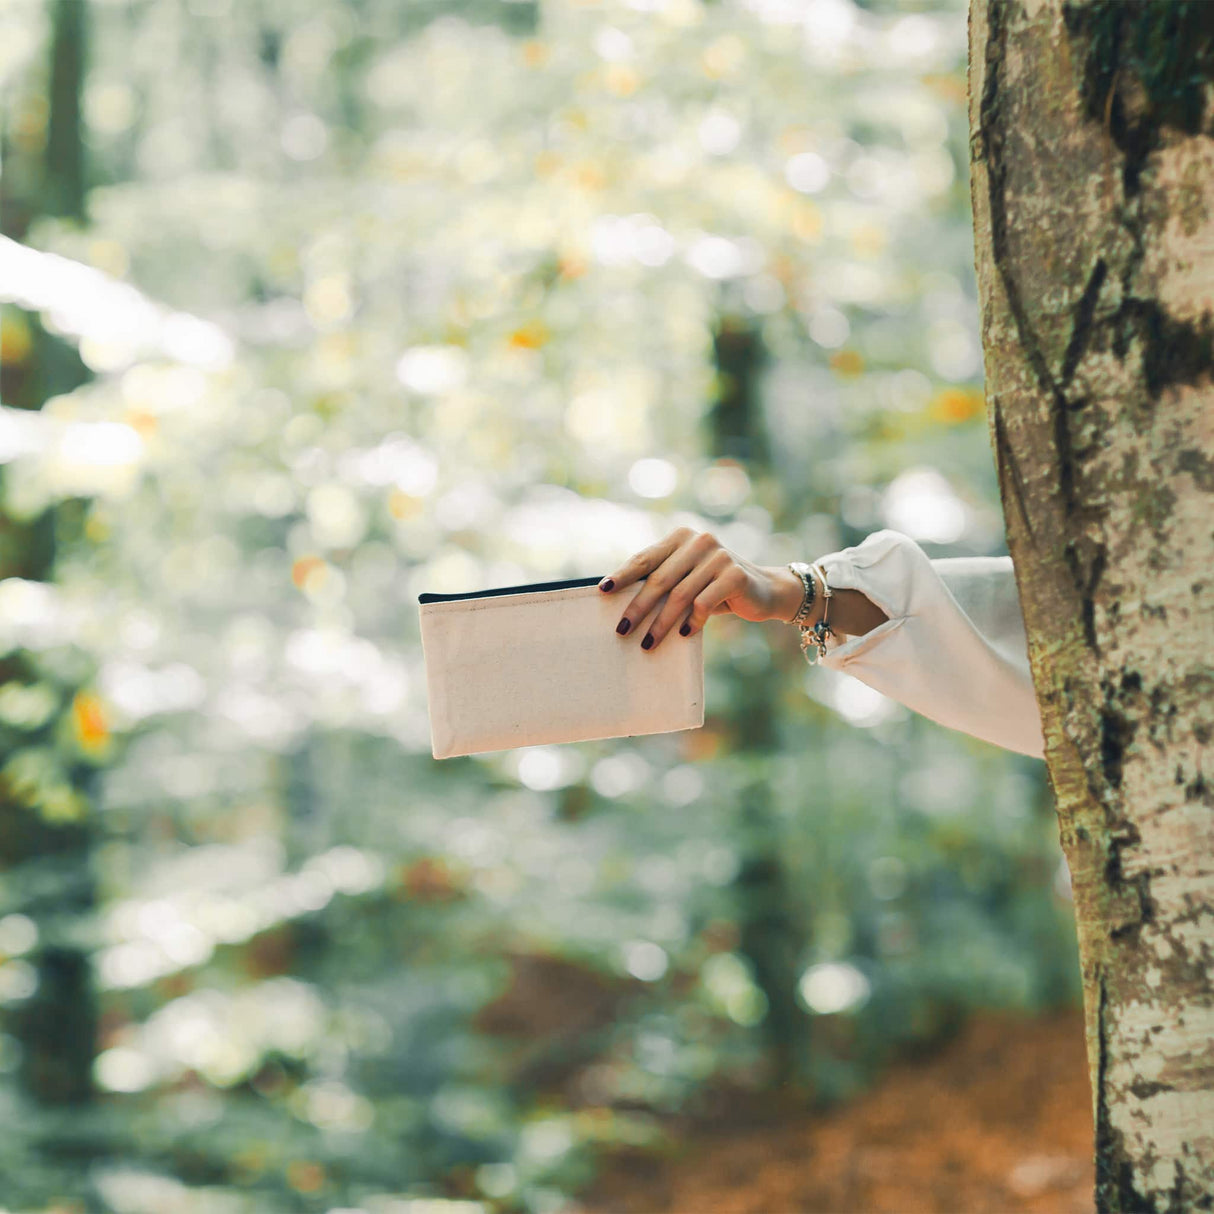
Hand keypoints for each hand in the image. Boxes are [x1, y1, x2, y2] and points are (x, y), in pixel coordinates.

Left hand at [598, 526, 888, 651]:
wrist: (764, 591)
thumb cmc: (715, 588)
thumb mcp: (687, 578)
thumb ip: (662, 579)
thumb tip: (617, 599)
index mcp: (682, 537)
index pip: (645, 557)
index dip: (623, 575)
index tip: (603, 591)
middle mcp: (699, 540)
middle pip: (659, 579)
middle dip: (638, 608)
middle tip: (622, 630)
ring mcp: (719, 555)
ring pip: (679, 595)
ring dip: (661, 623)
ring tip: (647, 643)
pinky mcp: (735, 574)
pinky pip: (704, 603)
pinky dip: (691, 621)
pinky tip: (683, 635)